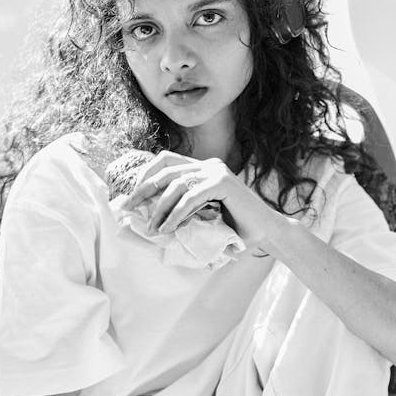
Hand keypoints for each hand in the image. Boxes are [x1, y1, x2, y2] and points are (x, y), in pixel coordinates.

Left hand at [125, 150, 291, 252]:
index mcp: (203, 168)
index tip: (131, 196)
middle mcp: (208, 165)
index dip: (146, 175)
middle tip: (128, 208)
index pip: (166, 161)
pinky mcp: (222, 184)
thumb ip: (183, 209)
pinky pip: (191, 197)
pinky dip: (177, 214)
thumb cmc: (236, 228)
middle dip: (143, 189)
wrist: (267, 233)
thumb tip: (151, 218)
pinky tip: (170, 228)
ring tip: (153, 228)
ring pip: (176, 185)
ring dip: (160, 208)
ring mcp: (216, 172)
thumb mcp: (204, 215)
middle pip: (165, 170)